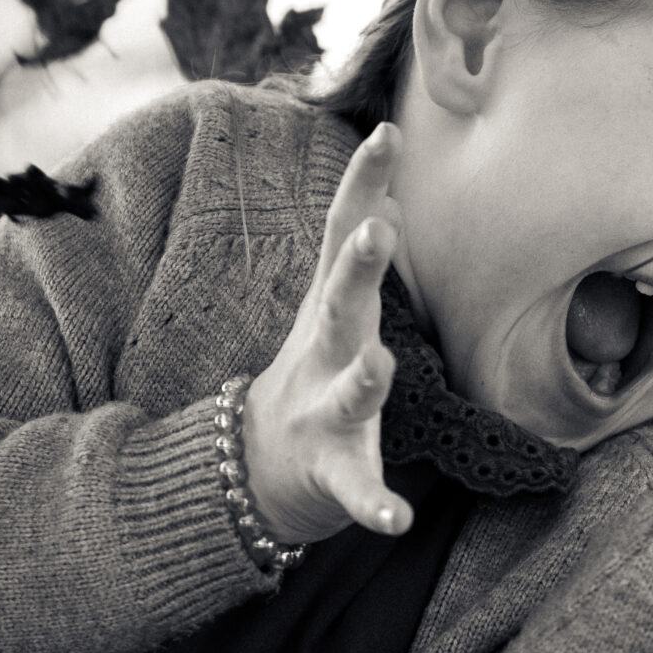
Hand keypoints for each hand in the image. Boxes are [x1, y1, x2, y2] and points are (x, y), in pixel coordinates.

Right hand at [242, 121, 411, 545]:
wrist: (255, 471)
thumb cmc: (313, 376)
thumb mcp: (330, 311)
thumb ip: (356, 253)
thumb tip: (390, 195)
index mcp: (330, 312)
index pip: (344, 236)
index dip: (363, 185)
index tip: (386, 132)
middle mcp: (325, 356)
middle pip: (341, 307)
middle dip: (356, 271)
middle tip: (377, 231)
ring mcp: (325, 416)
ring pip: (348, 397)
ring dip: (364, 382)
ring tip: (382, 367)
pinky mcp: (335, 475)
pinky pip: (357, 493)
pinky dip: (374, 506)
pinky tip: (397, 520)